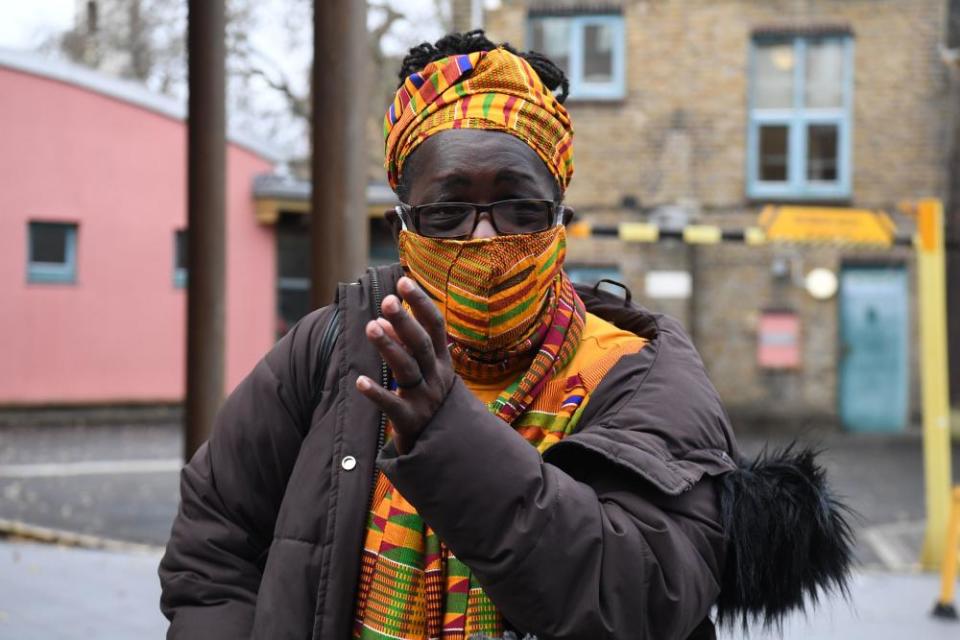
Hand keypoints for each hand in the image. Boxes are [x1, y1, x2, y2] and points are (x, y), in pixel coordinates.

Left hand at [356, 277, 455, 453]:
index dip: (421, 304)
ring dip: (389, 347)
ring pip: (408, 370)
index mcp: (443, 363)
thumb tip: (387, 318)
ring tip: (370, 327)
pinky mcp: (411, 423)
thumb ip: (408, 347)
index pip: (436, 327)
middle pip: (422, 345)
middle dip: (406, 322)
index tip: (403, 282)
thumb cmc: (431, 402)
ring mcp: (425, 400)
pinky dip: (376, 393)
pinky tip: (358, 380)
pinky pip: (392, 406)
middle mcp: (437, 378)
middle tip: (387, 301)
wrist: (447, 451)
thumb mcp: (427, 373)